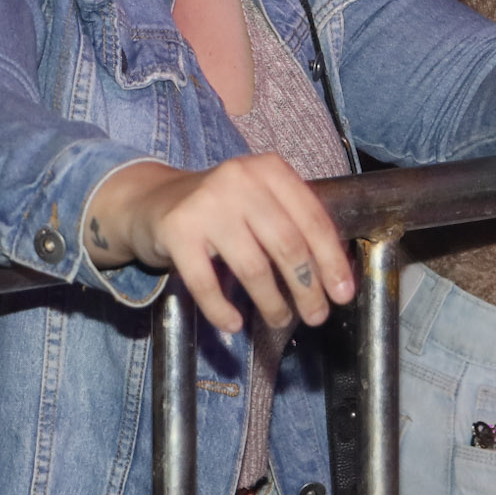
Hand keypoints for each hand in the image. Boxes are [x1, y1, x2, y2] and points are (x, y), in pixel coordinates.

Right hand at [104, 156, 355, 334]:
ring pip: (253, 267)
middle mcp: (240, 180)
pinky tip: (233, 325)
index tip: (342, 294)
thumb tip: (333, 277)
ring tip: (279, 320)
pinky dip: (222, 311)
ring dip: (272, 303)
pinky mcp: (177, 230)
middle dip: (307, 288)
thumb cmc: (220, 207)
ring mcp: (206, 204)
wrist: (152, 200)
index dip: (331, 260)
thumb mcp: (260, 200)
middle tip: (317, 315)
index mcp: (270, 170)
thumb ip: (292, 223)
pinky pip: (206, 283)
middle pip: (287, 245)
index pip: (312, 219)